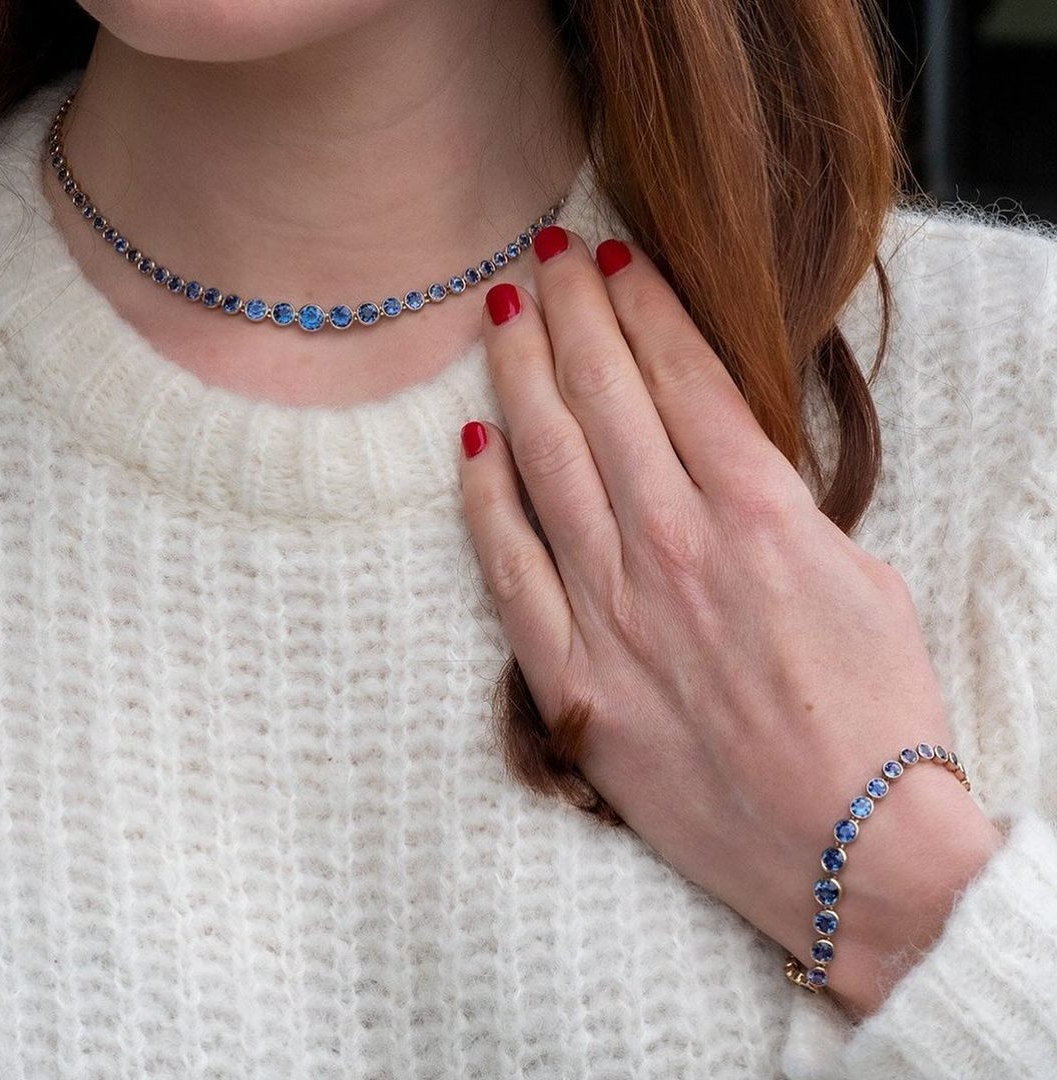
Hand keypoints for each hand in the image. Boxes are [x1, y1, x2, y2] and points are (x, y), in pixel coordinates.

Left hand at [457, 225, 1001, 1018]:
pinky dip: (484, 504)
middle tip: (543, 254)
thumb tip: (721, 458)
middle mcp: (676, 547)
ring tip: (500, 314)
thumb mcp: (857, 577)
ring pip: (548, 463)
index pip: (682, 376)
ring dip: (520, 376)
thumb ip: (779, 507)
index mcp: (759, 515)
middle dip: (571, 312)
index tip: (613, 259)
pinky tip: (468, 445)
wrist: (850, 846)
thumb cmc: (876, 712)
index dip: (641, 304)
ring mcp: (615, 612)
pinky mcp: (574, 680)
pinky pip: (511, 572)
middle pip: (606, 398)